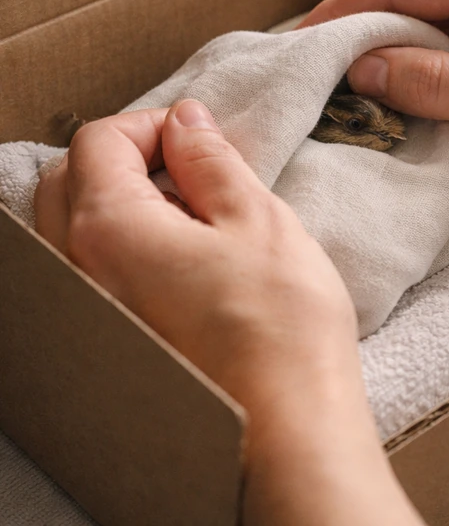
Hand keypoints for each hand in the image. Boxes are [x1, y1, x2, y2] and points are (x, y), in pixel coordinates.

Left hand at [34, 102, 422, 524]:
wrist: (283, 424)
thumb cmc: (281, 324)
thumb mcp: (257, 219)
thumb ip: (211, 160)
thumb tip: (186, 121)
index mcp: (108, 228)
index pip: (99, 141)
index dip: (153, 125)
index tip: (199, 138)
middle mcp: (73, 268)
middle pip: (68, 179)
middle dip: (124, 157)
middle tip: (189, 167)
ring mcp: (81, 311)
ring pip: (67, 227)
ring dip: (115, 200)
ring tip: (186, 214)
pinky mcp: (101, 340)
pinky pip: (83, 270)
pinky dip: (114, 245)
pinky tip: (173, 261)